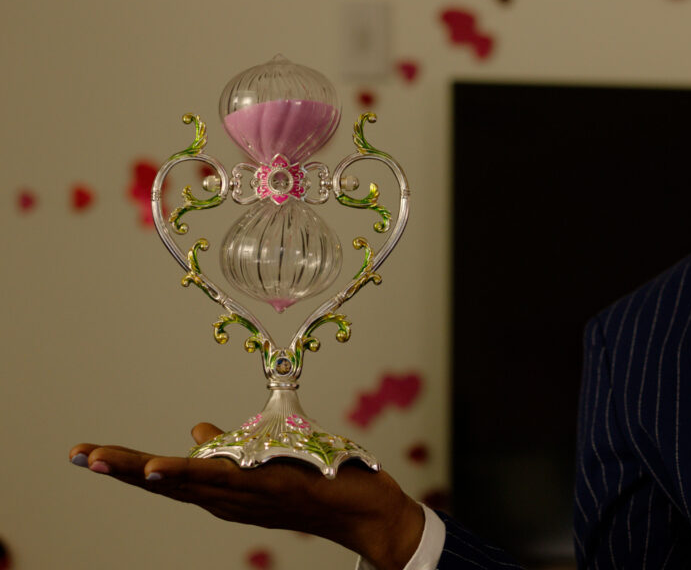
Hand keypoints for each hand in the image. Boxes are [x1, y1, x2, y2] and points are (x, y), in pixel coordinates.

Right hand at [69, 423, 423, 569]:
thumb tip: (194, 429)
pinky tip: (162, 466)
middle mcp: (228, 497)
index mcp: (222, 488)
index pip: (165, 476)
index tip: (86, 452)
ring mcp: (248, 494)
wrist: (365, 510)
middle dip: (120, 468)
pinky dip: (191, 472)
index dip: (127, 465)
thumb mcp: (263, 459)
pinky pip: (226, 479)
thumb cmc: (315, 480)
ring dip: (143, 470)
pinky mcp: (271, 485)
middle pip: (165, 482)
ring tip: (102, 458)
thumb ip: (226, 449)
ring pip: (187, 481)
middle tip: (78, 454)